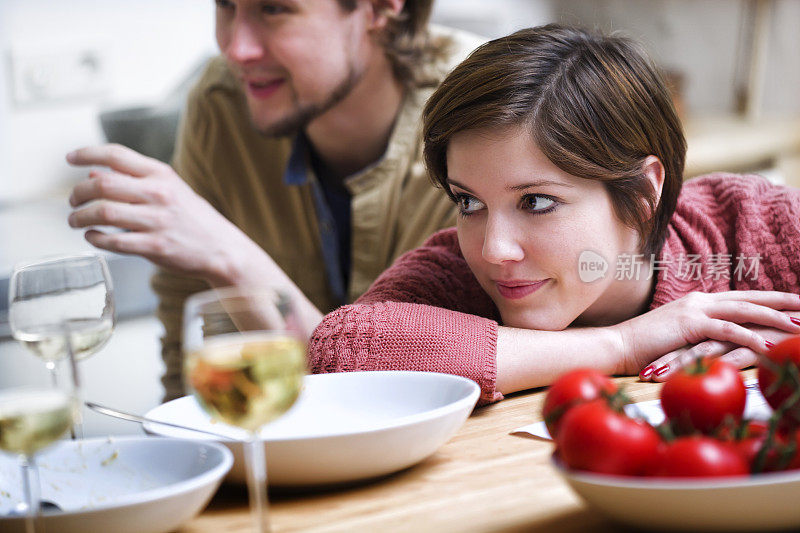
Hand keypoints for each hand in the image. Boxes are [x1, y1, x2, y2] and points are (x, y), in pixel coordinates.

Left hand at [66, 144, 257, 282]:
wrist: (223, 250)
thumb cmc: (195, 220)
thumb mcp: (170, 189)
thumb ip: (134, 181)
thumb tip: (94, 175)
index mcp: (161, 175)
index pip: (115, 154)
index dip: (87, 154)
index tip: (70, 158)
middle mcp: (158, 194)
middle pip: (101, 184)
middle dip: (77, 193)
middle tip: (72, 201)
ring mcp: (157, 221)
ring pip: (103, 213)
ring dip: (80, 217)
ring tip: (75, 221)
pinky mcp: (156, 246)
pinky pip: (114, 241)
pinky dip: (96, 239)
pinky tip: (93, 237)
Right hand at [613, 290, 799, 376]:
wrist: (618, 345)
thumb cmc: (646, 347)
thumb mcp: (679, 336)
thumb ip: (700, 333)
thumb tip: (719, 342)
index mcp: (700, 302)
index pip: (743, 298)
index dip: (771, 300)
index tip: (796, 305)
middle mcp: (701, 301)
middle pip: (750, 298)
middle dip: (782, 302)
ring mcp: (695, 310)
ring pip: (743, 311)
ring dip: (774, 318)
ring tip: (799, 326)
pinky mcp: (689, 325)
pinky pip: (725, 330)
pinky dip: (749, 336)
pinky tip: (768, 345)